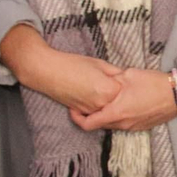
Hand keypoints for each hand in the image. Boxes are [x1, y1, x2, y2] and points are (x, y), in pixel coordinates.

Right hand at [0, 24, 123, 113]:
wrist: (49, 71)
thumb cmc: (74, 64)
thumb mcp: (101, 64)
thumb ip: (116, 73)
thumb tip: (127, 79)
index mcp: (110, 90)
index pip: (126, 89)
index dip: (122, 82)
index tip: (119, 76)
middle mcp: (102, 104)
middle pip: (118, 101)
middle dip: (116, 92)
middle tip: (108, 81)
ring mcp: (91, 110)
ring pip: (107, 108)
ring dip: (107, 100)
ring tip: (97, 86)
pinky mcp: (82, 112)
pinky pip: (95, 111)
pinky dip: (96, 105)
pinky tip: (92, 94)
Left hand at [70, 68, 176, 132]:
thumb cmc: (154, 84)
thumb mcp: (129, 75)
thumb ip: (111, 79)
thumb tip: (100, 78)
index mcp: (116, 112)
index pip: (87, 124)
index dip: (76, 118)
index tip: (73, 109)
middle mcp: (122, 124)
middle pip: (98, 125)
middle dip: (91, 115)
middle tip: (88, 102)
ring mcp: (132, 127)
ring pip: (111, 125)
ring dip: (105, 116)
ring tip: (106, 102)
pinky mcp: (141, 127)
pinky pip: (123, 124)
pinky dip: (118, 117)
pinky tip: (122, 105)